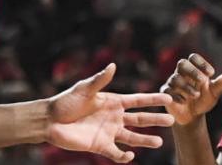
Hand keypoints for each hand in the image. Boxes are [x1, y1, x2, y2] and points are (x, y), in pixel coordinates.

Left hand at [46, 63, 175, 162]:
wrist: (49, 120)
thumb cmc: (65, 102)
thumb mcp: (84, 89)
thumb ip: (99, 80)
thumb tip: (112, 65)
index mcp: (112, 102)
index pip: (137, 101)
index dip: (153, 100)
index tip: (169, 98)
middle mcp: (114, 117)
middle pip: (140, 119)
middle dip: (155, 120)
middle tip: (172, 120)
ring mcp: (108, 132)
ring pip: (133, 137)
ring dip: (146, 140)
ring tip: (160, 141)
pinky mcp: (100, 145)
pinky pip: (116, 153)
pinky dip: (124, 156)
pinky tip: (130, 155)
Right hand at [159, 53, 221, 126]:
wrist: (192, 116)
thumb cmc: (203, 100)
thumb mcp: (214, 93)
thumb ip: (220, 84)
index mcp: (193, 69)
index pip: (193, 58)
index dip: (201, 63)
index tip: (211, 73)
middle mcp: (181, 73)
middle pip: (182, 63)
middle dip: (192, 71)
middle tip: (203, 81)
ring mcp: (172, 83)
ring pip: (175, 78)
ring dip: (186, 86)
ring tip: (196, 95)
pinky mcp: (166, 94)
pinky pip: (167, 91)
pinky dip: (176, 96)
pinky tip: (184, 102)